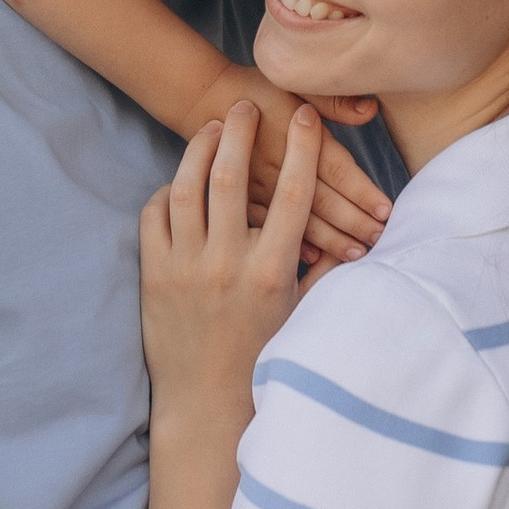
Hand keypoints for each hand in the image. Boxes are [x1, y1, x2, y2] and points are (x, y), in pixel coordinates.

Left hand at [142, 102, 322, 427]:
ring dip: (201, 150)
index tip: (304, 117)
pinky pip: (155, 216)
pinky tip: (180, 180)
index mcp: (270, 273)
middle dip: (242, 133)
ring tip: (213, 128)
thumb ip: (323, 270)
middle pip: (232, 178)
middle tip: (247, 105)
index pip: (294, 196)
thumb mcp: (299, 315)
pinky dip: (167, 191)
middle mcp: (225, 264)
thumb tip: (355, 236)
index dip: (302, 150)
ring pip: (187, 188)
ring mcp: (184, 267)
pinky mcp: (153, 274)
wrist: (206, 403)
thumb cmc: (261, 358)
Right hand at [190, 71, 390, 267]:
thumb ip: (332, 101)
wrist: (202, 99)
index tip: (385, 210)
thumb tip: (369, 110)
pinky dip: (290, 242)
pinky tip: (311, 256)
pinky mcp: (240, 198)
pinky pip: (267, 227)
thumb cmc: (256, 89)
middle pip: (321, 200)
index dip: (362, 191)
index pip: (337, 169)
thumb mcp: (294, 84)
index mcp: (296, 138)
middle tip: (380, 238)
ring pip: (297, 218)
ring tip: (355, 253)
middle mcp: (279, 166)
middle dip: (353, 221)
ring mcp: (258, 187)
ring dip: (329, 238)